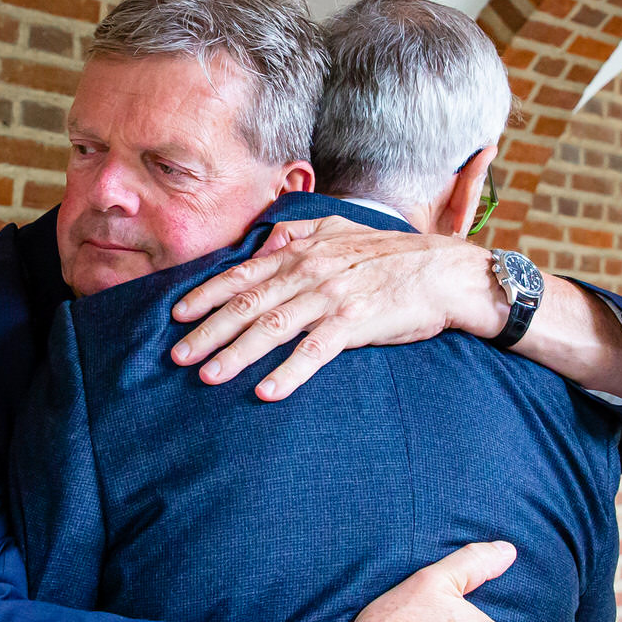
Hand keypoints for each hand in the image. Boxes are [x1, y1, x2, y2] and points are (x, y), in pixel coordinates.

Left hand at [169, 217, 502, 400]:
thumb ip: (300, 231)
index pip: (243, 275)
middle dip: (209, 331)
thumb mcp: (341, 229)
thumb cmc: (391, 254)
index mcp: (302, 251)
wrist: (444, 271)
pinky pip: (314, 352)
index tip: (177, 314)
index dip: (207, 295)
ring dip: (236, 354)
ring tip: (208, 375)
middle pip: (248, 305)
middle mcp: (310, 273)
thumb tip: (264, 241)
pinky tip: (266, 392)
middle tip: (178, 355)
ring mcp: (331, 298)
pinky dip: (289, 373)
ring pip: (272, 328)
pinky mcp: (355, 324)